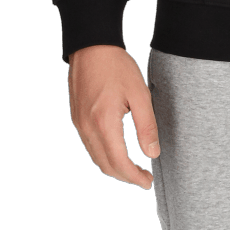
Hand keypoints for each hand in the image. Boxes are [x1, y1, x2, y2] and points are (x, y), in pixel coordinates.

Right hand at [68, 44, 160, 189]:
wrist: (91, 47)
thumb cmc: (117, 67)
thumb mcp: (140, 94)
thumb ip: (147, 126)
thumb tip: (152, 153)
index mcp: (104, 124)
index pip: (119, 163)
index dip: (134, 177)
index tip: (147, 182)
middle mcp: (88, 128)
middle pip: (105, 165)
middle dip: (125, 177)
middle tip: (143, 178)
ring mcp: (79, 124)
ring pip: (96, 158)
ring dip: (114, 168)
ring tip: (132, 168)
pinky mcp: (77, 118)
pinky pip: (89, 146)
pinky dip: (103, 155)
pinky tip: (116, 151)